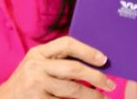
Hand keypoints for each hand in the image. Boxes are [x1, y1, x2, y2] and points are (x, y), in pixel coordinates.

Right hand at [0, 36, 114, 98]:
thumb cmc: (26, 83)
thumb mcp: (36, 65)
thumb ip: (57, 62)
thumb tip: (93, 64)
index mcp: (38, 52)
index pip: (67, 44)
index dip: (88, 50)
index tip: (104, 59)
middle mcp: (36, 66)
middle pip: (74, 68)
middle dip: (96, 77)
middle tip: (110, 85)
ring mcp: (35, 85)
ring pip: (73, 90)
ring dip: (92, 95)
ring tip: (102, 98)